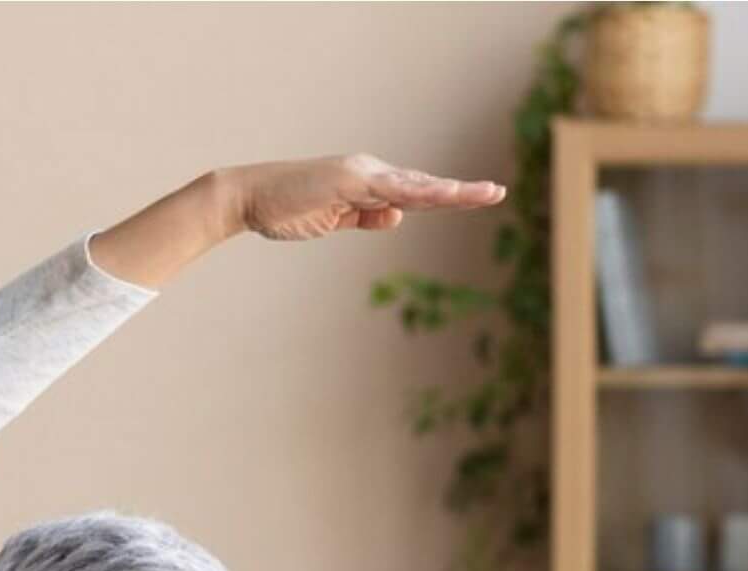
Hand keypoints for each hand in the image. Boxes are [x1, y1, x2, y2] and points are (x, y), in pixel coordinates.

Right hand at [223, 153, 504, 241]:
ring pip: (415, 186)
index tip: (476, 198)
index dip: (445, 196)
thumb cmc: (285, 209)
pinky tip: (442, 195)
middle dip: (460, 192)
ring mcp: (361, 175)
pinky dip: (418, 192)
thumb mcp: (332, 220)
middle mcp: (370, 173)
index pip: (414, 193)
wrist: (250, 198)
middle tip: (497, 193)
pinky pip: (390, 189)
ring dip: (450, 191)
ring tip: (484, 194)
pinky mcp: (349, 181)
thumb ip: (364, 218)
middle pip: (423, 186)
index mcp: (367, 184)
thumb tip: (398, 217)